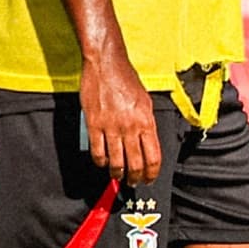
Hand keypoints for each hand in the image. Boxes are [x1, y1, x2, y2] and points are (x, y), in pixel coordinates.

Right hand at [79, 52, 160, 185]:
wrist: (106, 65)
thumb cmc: (126, 80)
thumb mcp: (145, 101)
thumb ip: (147, 123)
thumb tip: (147, 142)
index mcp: (146, 121)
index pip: (153, 156)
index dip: (152, 173)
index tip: (150, 179)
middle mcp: (131, 127)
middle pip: (136, 163)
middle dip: (135, 178)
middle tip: (134, 182)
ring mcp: (111, 127)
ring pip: (116, 161)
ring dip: (117, 174)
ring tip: (118, 177)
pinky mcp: (94, 124)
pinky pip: (98, 151)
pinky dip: (101, 162)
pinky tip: (103, 163)